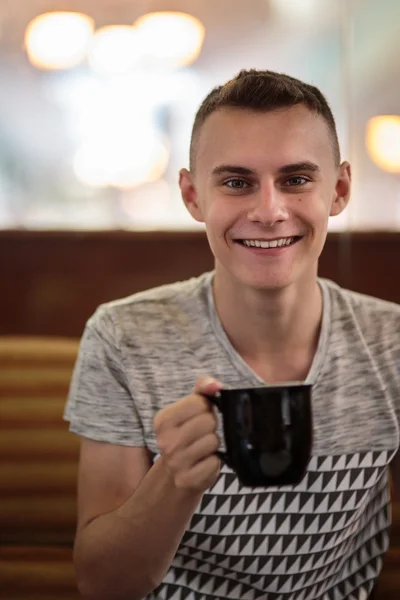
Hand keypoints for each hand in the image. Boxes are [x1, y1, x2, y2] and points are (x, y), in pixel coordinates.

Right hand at [153, 377, 222, 491]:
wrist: (174, 475)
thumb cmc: (186, 434)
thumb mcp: (189, 408)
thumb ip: (202, 389)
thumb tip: (215, 384)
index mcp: (163, 420)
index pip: (199, 402)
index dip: (206, 407)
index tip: (200, 415)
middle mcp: (166, 441)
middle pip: (208, 421)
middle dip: (211, 426)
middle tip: (203, 433)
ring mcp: (176, 462)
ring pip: (214, 441)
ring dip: (213, 444)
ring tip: (202, 448)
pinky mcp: (188, 479)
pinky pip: (215, 463)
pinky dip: (214, 462)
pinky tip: (203, 462)